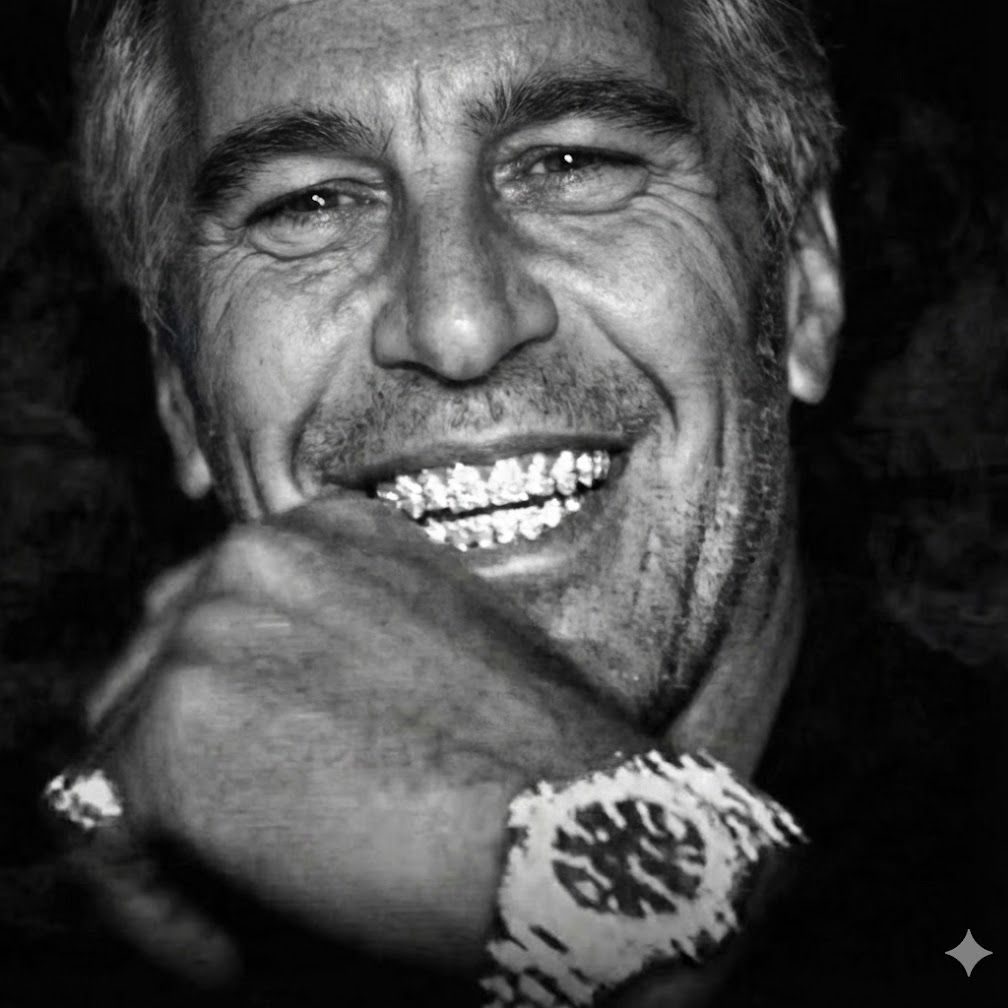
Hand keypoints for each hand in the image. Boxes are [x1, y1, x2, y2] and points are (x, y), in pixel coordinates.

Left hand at [77, 493, 645, 976]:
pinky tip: (227, 944)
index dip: (231, 706)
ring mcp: (207, 630)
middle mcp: (258, 554)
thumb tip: (290, 695)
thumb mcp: (445, 638)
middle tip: (246, 847)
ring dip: (169, 828)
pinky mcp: (171, 729)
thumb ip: (353, 631)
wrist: (570, 822)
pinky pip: (104, 823)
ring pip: (120, 739)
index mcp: (327, 530)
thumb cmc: (533, 754)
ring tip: (239, 898)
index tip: (267, 782)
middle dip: (188, 762)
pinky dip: (152, 897)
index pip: (216, 610)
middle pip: (154, 664)